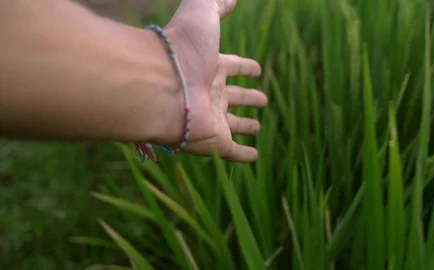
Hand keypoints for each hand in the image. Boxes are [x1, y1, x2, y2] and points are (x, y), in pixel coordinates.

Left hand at [158, 0, 267, 162]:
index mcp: (211, 67)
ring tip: (257, 127)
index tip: (257, 69)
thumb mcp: (201, 13)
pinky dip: (243, 156)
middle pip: (233, 97)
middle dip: (248, 98)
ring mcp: (212, 119)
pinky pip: (232, 151)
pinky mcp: (214, 141)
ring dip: (245, 125)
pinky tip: (254, 158)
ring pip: (233, 124)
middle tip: (262, 101)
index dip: (245, 67)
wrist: (161, 84)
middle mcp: (211, 93)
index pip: (233, 67)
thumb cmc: (183, 48)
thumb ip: (216, 3)